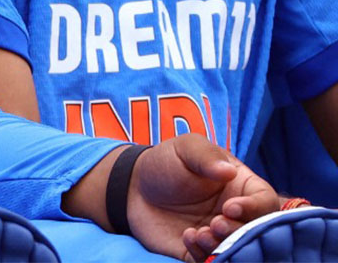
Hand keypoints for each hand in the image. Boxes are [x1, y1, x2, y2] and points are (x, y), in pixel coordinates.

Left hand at [125, 134, 277, 259]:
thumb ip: (206, 157)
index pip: (266, 202)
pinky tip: (187, 236)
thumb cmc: (166, 163)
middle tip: (216, 223)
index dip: (255, 208)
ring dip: (223, 246)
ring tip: (200, 233)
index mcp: (242, 187)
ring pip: (239, 250)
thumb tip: (228, 171)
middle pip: (258, 231)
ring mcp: (222, 235)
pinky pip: (213, 261)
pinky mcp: (203, 252)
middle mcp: (238, 215)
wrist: (134, 187)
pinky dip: (204, 255)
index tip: (230, 208)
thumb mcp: (185, 149)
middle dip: (240, 232)